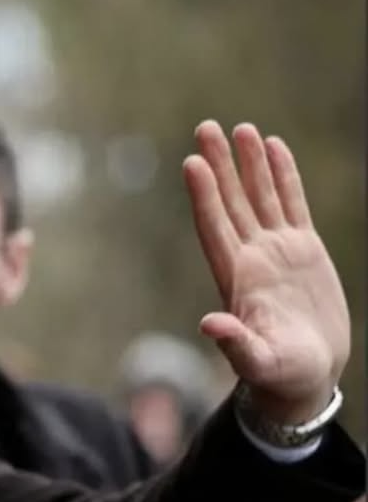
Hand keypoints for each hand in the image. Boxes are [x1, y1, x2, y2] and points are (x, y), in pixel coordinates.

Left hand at [183, 121, 348, 425]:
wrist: (307, 375)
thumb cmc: (281, 374)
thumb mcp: (260, 362)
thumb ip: (237, 344)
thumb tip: (209, 325)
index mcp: (235, 277)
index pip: (214, 227)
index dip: (204, 196)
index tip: (192, 163)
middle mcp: (251, 255)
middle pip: (231, 201)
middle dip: (220, 165)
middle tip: (206, 126)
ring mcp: (276, 249)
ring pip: (260, 196)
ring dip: (250, 163)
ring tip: (242, 127)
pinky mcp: (303, 249)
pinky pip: (292, 204)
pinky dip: (284, 176)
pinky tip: (275, 146)